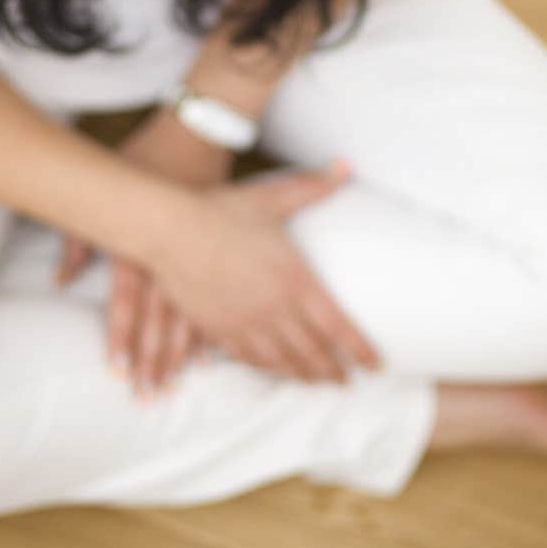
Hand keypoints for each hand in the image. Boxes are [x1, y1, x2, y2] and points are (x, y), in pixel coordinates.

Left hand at [54, 107, 234, 397]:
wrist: (198, 133)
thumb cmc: (148, 158)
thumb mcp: (109, 189)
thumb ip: (79, 237)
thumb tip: (59, 279)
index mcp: (141, 240)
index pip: (129, 300)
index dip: (123, 337)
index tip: (119, 371)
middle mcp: (172, 255)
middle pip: (162, 319)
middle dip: (154, 359)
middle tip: (148, 396)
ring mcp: (201, 256)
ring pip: (193, 318)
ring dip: (181, 355)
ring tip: (174, 387)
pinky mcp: (224, 253)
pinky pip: (220, 301)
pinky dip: (214, 332)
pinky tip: (210, 360)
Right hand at [151, 159, 382, 383]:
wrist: (170, 230)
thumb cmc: (223, 211)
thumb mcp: (272, 197)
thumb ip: (314, 187)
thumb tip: (346, 166)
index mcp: (294, 278)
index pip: (337, 326)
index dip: (359, 349)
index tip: (375, 364)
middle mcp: (274, 307)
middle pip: (313, 351)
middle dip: (334, 370)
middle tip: (347, 380)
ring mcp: (245, 322)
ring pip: (283, 361)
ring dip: (304, 375)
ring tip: (318, 382)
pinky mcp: (219, 329)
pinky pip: (250, 358)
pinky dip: (270, 369)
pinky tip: (277, 370)